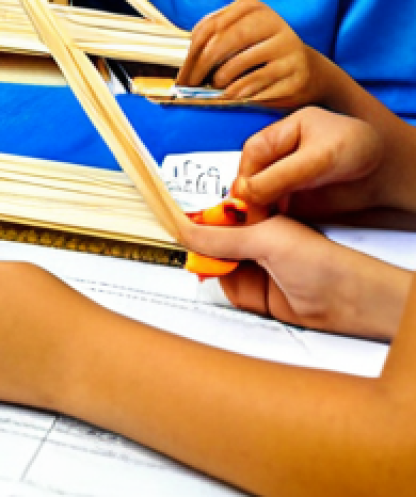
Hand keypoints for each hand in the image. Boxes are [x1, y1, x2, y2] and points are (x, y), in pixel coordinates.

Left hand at [177, 0, 324, 106]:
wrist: (305, 70)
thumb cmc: (260, 54)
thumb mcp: (239, 36)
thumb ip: (213, 39)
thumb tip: (183, 63)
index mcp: (252, 8)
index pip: (210, 27)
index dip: (190, 52)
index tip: (181, 73)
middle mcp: (271, 22)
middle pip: (221, 42)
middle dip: (199, 68)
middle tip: (189, 85)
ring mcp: (286, 45)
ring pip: (236, 64)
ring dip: (219, 81)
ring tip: (214, 87)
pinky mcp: (295, 70)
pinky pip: (254, 83)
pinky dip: (237, 92)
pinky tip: (231, 95)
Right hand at [182, 215, 410, 340]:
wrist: (348, 303)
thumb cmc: (321, 262)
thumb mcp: (264, 240)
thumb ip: (221, 239)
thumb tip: (186, 231)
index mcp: (259, 219)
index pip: (218, 216)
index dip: (195, 219)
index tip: (170, 219)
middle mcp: (255, 243)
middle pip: (212, 241)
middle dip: (196, 243)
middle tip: (180, 244)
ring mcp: (254, 269)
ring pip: (215, 265)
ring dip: (205, 264)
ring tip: (197, 262)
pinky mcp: (255, 296)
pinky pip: (225, 289)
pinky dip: (216, 285)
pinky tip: (209, 278)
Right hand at [234, 107, 386, 218]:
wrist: (391, 174)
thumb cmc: (363, 152)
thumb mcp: (319, 159)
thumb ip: (282, 175)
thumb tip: (245, 193)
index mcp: (284, 131)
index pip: (253, 152)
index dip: (245, 173)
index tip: (243, 196)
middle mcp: (282, 153)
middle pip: (251, 173)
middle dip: (247, 194)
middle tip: (246, 214)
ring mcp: (287, 176)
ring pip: (259, 193)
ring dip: (256, 208)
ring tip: (257, 221)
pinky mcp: (295, 199)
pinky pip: (274, 209)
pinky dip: (269, 218)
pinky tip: (270, 224)